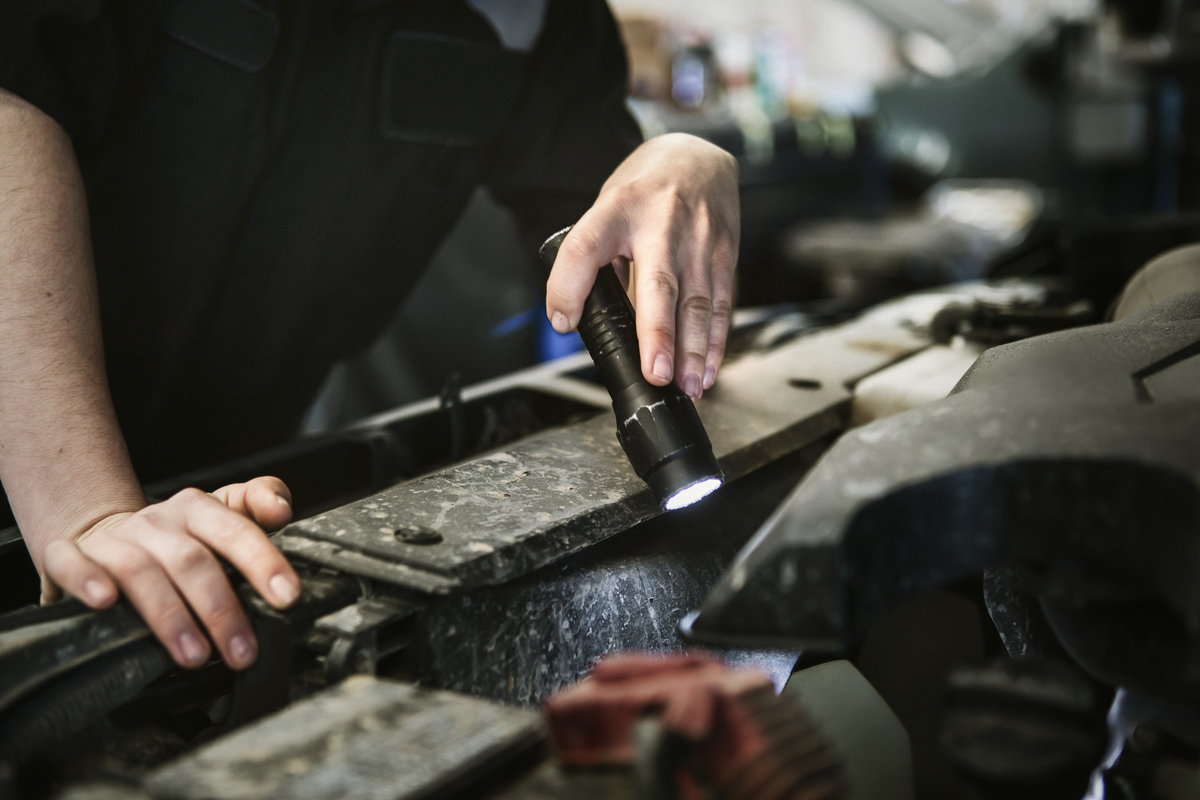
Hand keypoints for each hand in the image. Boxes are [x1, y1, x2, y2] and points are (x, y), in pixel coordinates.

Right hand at [39, 477, 300, 669]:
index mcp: (198, 510)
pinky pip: (72, 563)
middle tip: (243, 652)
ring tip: (194, 655)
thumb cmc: (173, 537)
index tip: (287, 597)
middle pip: (192, 560)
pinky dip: (87, 580)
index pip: (236, 530)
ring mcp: (112, 539)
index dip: (263, 561)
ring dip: (170, 616)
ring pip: (141, 572)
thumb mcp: (220, 515)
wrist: (99, 532)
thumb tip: (281, 508)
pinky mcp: (68, 555)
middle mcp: (157, 522)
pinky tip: (105, 603)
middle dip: (221, 610)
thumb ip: (257, 504)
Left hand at [546, 133, 738, 400]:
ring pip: (698, 302)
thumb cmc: (643, 192)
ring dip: (693, 350)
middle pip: (658, 282)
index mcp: (617, 209)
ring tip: (686, 386)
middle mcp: (662, 222)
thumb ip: (592, 260)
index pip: (586, 245)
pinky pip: (722, 304)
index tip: (564, 320)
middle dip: (658, 332)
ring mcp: (699, 238)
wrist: (698, 154)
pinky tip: (708, 370)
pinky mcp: (725, 253)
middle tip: (656, 373)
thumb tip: (576, 320)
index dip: (570, 284)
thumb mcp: (606, 210)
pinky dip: (715, 342)